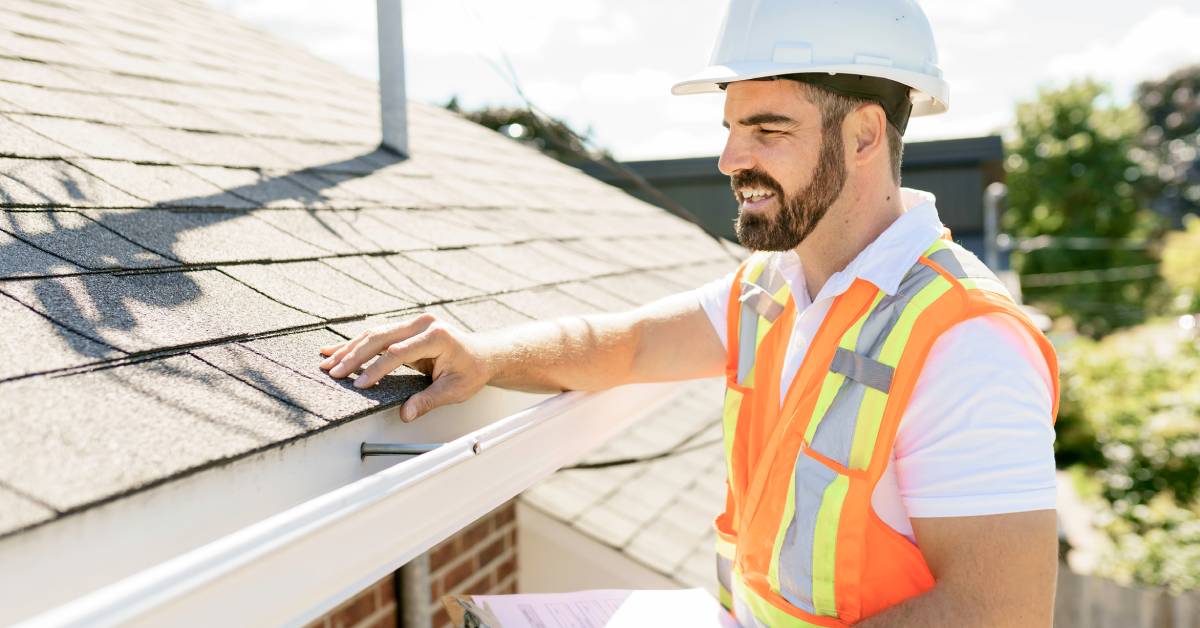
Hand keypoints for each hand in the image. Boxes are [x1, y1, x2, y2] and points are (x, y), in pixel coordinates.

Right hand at [318, 313, 490, 421]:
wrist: (483, 355)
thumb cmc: (472, 371)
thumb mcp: (455, 390)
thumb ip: (428, 400)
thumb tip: (406, 414)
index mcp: (437, 336)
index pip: (398, 353)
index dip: (377, 369)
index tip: (360, 384)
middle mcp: (423, 324)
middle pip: (380, 338)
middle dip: (353, 356)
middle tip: (333, 372)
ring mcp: (414, 323)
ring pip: (375, 334)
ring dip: (349, 349)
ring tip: (327, 363)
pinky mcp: (406, 327)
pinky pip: (378, 335)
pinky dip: (357, 344)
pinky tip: (337, 351)